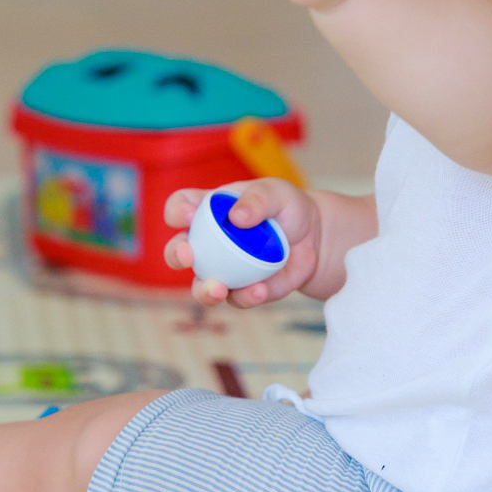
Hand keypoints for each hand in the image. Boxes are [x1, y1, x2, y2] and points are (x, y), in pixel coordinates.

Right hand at [164, 178, 322, 307]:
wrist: (315, 240)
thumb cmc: (288, 207)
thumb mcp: (277, 193)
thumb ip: (257, 199)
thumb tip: (237, 218)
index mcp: (209, 210)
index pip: (179, 207)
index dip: (177, 211)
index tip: (189, 215)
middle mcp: (208, 242)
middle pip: (178, 250)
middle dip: (176, 254)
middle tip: (188, 256)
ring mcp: (223, 269)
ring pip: (200, 285)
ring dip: (203, 290)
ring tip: (218, 289)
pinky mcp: (243, 290)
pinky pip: (237, 298)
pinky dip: (246, 296)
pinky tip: (260, 290)